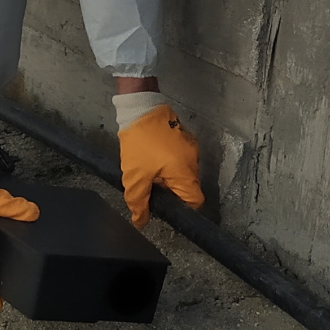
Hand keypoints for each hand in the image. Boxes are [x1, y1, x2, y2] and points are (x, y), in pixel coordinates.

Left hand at [115, 92, 203, 227]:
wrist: (140, 107)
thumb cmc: (139, 143)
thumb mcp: (134, 176)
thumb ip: (139, 202)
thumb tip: (141, 222)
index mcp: (185, 171)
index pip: (195, 201)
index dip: (182, 209)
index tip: (166, 207)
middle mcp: (194, 160)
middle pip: (189, 187)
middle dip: (172, 192)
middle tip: (152, 189)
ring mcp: (191, 147)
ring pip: (184, 173)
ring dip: (170, 177)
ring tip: (151, 171)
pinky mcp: (185, 138)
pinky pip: (181, 159)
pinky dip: (170, 164)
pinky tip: (154, 159)